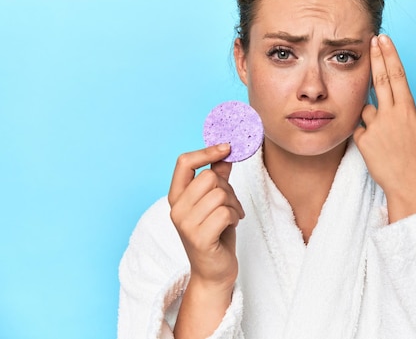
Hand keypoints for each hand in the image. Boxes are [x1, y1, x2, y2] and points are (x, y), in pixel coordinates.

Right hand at [168, 143, 244, 289]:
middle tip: (231, 204)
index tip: (227, 147)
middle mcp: (176, 209)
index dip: (207, 151)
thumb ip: (217, 177)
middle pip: (208, 177)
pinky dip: (235, 216)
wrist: (214, 272)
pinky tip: (231, 226)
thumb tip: (225, 152)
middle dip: (228, 189)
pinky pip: (225, 212)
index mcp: (177, 197)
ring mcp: (185, 224)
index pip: (184, 162)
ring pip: (220, 194)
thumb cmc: (216, 235)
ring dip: (234, 204)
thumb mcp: (215, 202)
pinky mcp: (199, 238)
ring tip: (232, 217)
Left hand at [353, 34, 415, 221]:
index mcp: (408, 110)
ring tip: (385, 126)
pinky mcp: (362, 142)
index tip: (383, 39)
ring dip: (372, 106)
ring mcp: (374, 128)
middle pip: (379, 80)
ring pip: (367, 106)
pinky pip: (359, 127)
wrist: (410, 188)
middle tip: (370, 41)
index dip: (389, 55)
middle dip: (375, 57)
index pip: (397, 75)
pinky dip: (365, 128)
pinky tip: (376, 139)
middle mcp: (389, 115)